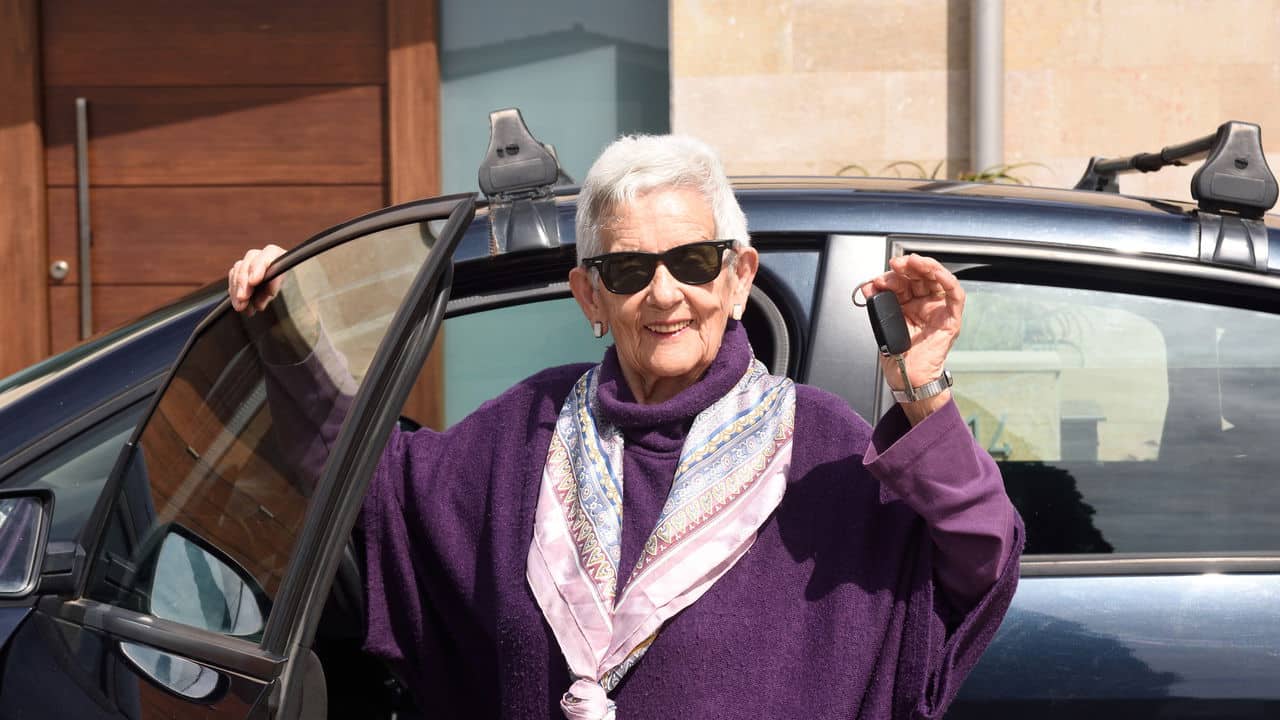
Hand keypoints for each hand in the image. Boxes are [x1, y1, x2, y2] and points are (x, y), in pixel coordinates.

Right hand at [228, 245, 286, 314]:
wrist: (293, 290)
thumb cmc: (295, 286)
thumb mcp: (291, 285)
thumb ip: (279, 285)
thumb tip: (269, 291)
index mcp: (279, 254)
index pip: (268, 254)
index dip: (259, 268)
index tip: (253, 282)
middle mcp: (263, 255)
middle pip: (248, 263)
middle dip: (244, 283)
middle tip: (243, 299)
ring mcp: (250, 263)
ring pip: (238, 271)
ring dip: (237, 290)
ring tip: (241, 306)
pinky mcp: (242, 273)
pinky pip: (233, 278)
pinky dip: (234, 292)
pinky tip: (238, 303)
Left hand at [859, 254, 964, 420]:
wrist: (907, 377)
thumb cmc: (898, 355)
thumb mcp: (883, 324)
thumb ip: (877, 304)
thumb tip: (868, 286)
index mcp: (909, 304)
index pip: (905, 281)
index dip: (894, 275)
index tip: (881, 277)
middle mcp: (925, 304)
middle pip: (921, 277)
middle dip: (909, 267)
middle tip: (896, 264)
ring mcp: (939, 310)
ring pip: (938, 280)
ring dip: (927, 267)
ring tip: (913, 262)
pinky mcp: (951, 319)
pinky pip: (955, 296)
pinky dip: (948, 281)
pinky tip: (937, 273)